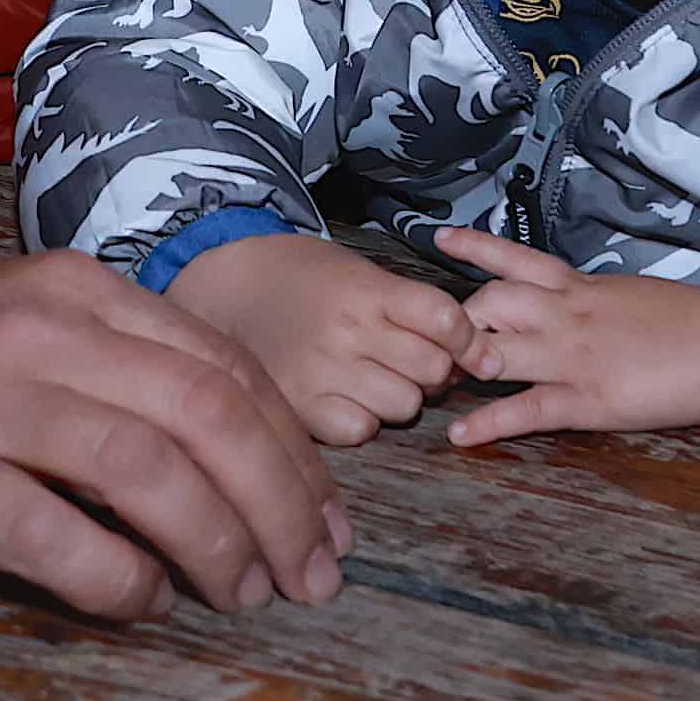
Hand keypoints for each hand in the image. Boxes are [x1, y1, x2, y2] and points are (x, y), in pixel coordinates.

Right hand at [0, 247, 348, 624]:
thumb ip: (117, 372)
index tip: (329, 524)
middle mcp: (42, 330)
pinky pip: (58, 537)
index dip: (297, 454)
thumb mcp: (19, 327)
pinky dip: (119, 581)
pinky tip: (139, 605)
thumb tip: (236, 465)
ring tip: (243, 598)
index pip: (227, 369)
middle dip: (284, 506)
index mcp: (76, 291)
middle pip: (213, 416)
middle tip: (312, 578)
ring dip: (221, 547)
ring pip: (153, 472)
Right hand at [164, 231, 476, 445]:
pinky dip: (362, 419)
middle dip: (431, 368)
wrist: (225, 289)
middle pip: (432, 369)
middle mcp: (348, 332)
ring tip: (371, 376)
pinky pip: (362, 429)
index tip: (469, 346)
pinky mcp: (300, 408)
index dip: (469, 337)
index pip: (446, 318)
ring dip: (399, 396)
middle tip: (406, 358)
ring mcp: (322, 372)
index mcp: (367, 290)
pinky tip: (344, 397)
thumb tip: (474, 355)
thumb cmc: (301, 279)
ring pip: (404, 406)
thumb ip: (412, 306)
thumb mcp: (358, 271)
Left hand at [432, 227, 699, 448]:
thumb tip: (571, 300)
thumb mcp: (632, 296)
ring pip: (496, 348)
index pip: (515, 258)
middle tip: (434, 342)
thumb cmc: (694, 322)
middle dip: (455, 320)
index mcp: (582, 287)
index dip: (473, 251)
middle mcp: (567, 314)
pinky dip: (489, 422)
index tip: (439, 240)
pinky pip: (527, 409)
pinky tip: (460, 435)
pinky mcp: (591, 397)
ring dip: (459, 364)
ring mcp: (575, 355)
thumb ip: (594, 299)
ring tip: (429, 380)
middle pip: (489, 302)